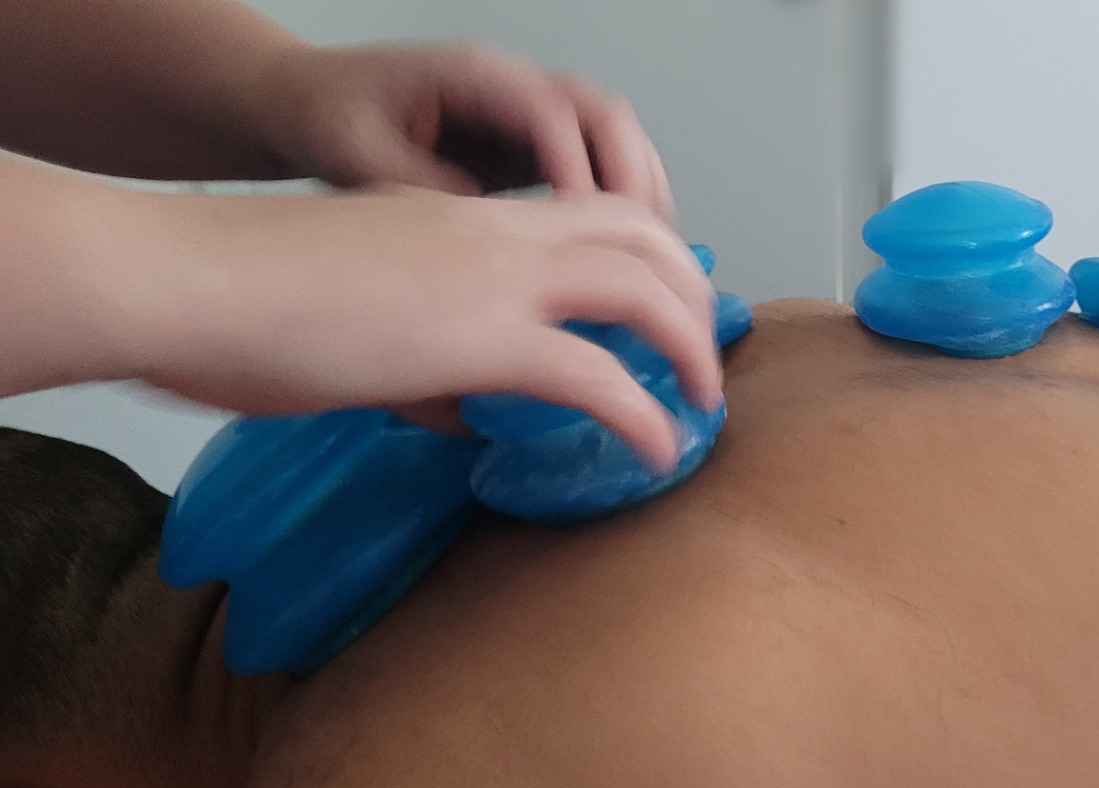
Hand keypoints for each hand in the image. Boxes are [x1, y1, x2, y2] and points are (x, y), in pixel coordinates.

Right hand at [117, 184, 718, 471]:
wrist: (187, 281)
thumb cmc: (241, 302)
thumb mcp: (355, 318)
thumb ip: (423, 364)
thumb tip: (463, 417)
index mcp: (460, 218)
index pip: (584, 213)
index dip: (643, 254)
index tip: (663, 309)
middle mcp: (493, 233)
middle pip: (640, 235)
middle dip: (691, 292)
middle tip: (702, 357)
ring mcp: (493, 277)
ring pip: (643, 289)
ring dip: (690, 346)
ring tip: (703, 403)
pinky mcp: (482, 337)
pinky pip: (600, 377)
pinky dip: (646, 416)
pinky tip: (660, 454)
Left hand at [243, 42, 672, 215]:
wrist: (305, 102)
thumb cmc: (326, 119)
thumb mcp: (361, 159)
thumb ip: (429, 196)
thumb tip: (494, 244)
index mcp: (469, 74)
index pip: (550, 113)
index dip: (577, 172)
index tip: (586, 231)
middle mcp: (511, 85)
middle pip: (605, 116)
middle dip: (632, 183)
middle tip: (642, 251)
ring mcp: (528, 113)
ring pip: (615, 139)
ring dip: (641, 196)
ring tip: (652, 261)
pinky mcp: (532, 146)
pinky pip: (599, 166)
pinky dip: (624, 207)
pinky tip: (627, 257)